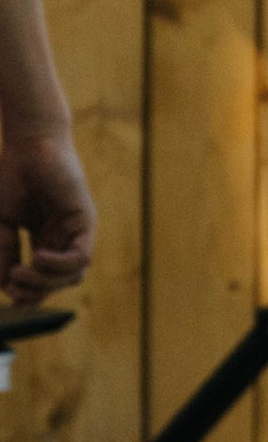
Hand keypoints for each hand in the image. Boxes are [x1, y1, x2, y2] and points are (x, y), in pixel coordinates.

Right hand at [0, 130, 93, 303]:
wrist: (28, 144)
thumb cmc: (12, 176)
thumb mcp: (2, 221)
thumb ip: (4, 250)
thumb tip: (4, 284)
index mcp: (44, 238)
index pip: (43, 277)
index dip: (29, 292)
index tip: (11, 297)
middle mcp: (63, 237)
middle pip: (58, 281)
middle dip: (36, 292)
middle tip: (14, 288)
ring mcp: (76, 230)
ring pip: (73, 275)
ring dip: (45, 282)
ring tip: (20, 274)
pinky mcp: (85, 221)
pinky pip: (81, 256)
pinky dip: (60, 265)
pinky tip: (37, 257)